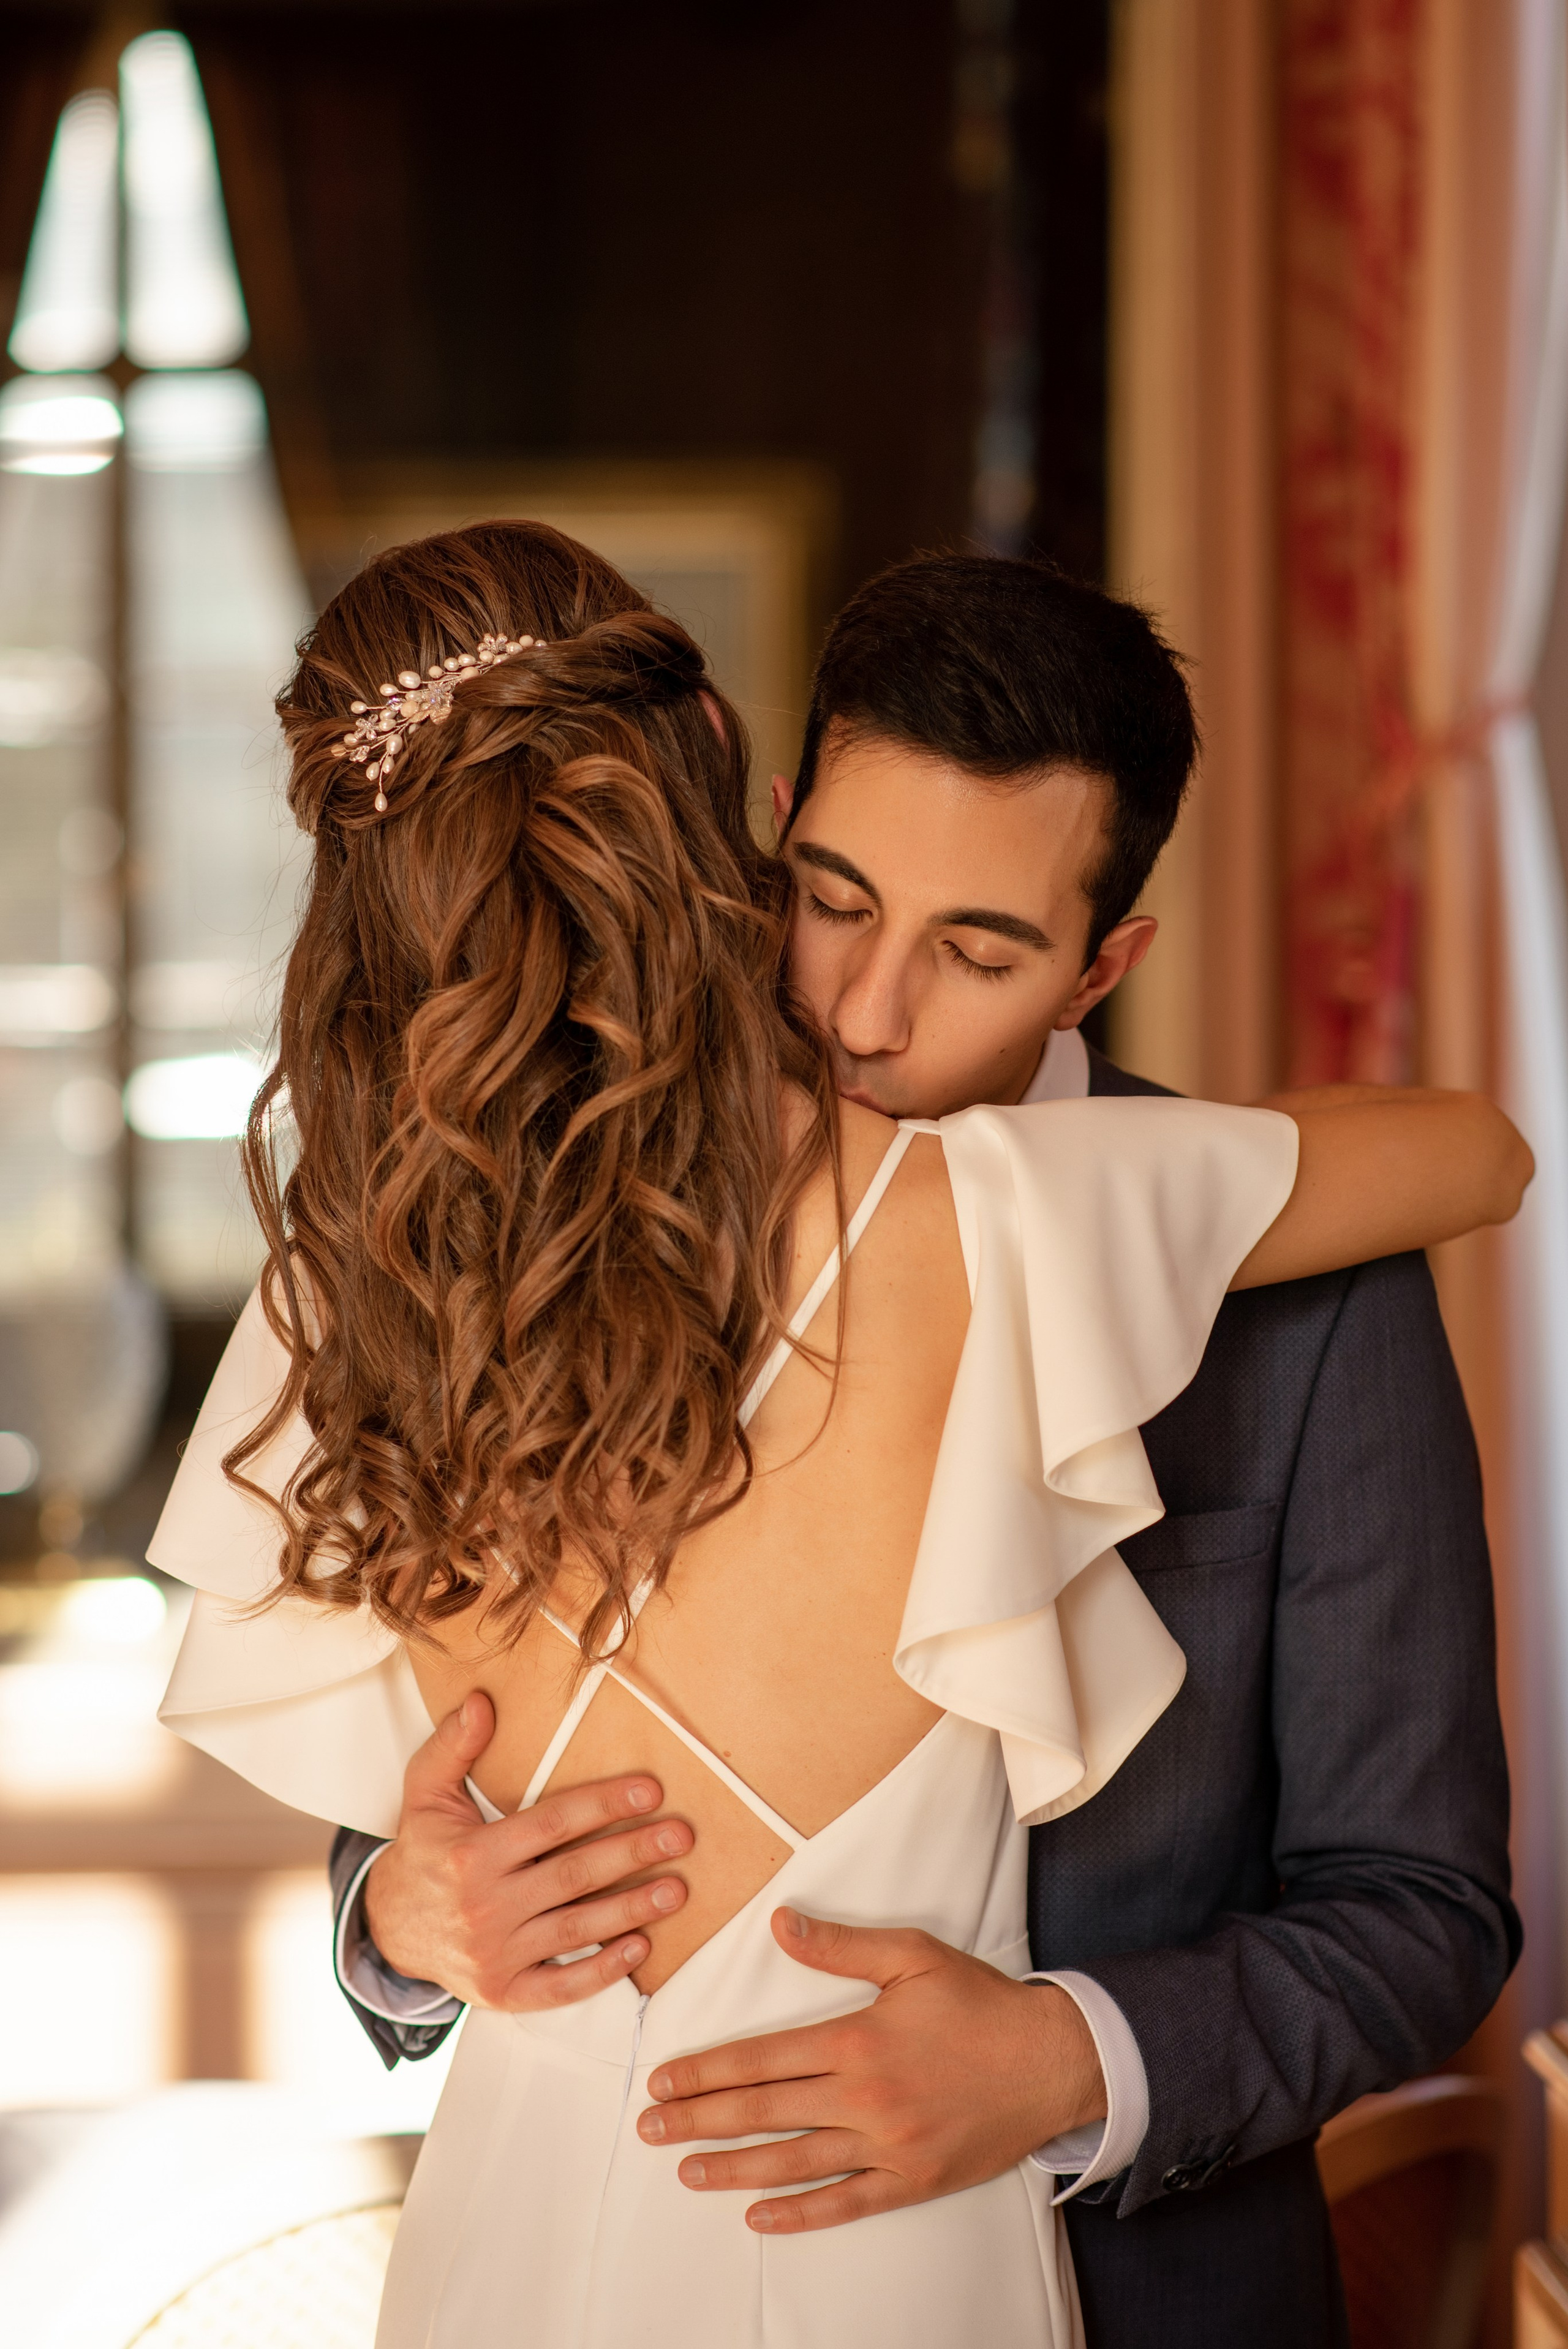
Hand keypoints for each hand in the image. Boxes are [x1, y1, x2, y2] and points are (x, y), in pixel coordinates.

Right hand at [362, 1691, 692, 2010]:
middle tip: (680, 1837)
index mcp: (471, 1854)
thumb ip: (454, 1746)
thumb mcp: (425, 1792)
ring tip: (676, 1890)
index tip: (650, 1792)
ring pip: (575, 1930)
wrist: (389, 1928)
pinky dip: (601, 1971)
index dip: (603, 1805)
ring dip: (631, 1909)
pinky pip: (560, 1987)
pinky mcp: (502, 1992)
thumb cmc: (422, 1851)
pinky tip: (639, 1947)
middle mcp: (483, 1906)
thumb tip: (482, 1702)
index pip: (551, 1824)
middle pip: (573, 1876)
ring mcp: (494, 1954)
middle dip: (632, 1853)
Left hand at [636, 1907, 1104, 2231]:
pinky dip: (799, 2213)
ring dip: (734, 2168)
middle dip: (700, 2119)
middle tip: (651, 2127)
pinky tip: (759, 2215)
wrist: (1052, 2059)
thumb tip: (779, 1923)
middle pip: (764, 2111)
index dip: (706, 2071)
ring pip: (794, 2161)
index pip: (761, 2059)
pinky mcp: (913, 2180)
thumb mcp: (912, 1955)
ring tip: (687, 2169)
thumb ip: (840, 1945)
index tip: (664, 2080)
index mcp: (856, 2040)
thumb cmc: (981, 2003)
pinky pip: (846, 2203)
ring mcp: (888, 2146)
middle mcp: (864, 2098)